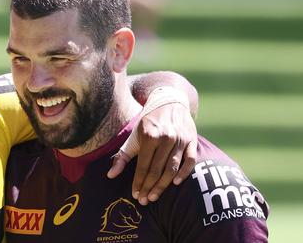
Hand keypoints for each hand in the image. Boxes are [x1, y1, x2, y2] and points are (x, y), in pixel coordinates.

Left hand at [107, 88, 197, 204]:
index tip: (135, 195)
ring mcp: (180, 139)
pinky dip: (184, 173)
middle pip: (157, 169)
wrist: (169, 102)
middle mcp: (165, 137)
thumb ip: (123, 156)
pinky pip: (190, 160)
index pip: (143, 165)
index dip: (139, 182)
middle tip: (144, 200)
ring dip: (163, 185)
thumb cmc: (148, 123)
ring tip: (154, 196)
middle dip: (149, 187)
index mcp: (149, 135)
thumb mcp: (133, 136)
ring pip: (172, 167)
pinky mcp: (192, 140)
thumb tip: (110, 175)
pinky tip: (175, 183)